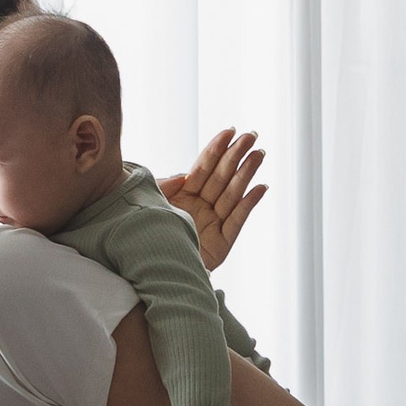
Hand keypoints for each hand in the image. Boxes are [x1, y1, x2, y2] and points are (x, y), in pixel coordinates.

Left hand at [158, 131, 267, 273]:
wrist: (148, 273)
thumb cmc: (145, 237)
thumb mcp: (150, 205)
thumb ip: (165, 186)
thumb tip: (185, 175)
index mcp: (184, 195)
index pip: (203, 167)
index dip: (216, 149)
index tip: (230, 131)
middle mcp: (201, 207)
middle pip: (222, 177)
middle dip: (237, 155)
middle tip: (252, 136)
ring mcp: (213, 224)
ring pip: (233, 194)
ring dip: (246, 174)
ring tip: (259, 155)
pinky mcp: (221, 244)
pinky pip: (237, 220)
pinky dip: (249, 204)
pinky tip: (260, 187)